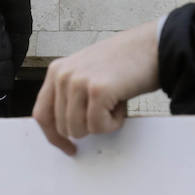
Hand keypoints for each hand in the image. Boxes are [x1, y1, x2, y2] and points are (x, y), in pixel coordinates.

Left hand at [33, 21, 161, 154]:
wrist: (153, 45)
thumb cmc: (125, 63)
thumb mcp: (87, 73)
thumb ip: (71, 95)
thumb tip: (65, 129)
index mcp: (57, 71)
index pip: (42, 114)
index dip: (53, 137)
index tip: (68, 148)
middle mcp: (63, 75)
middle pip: (63, 127)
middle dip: (87, 127)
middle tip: (107, 108)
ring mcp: (78, 82)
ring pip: (79, 130)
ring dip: (102, 124)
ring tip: (114, 102)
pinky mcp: (97, 90)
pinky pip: (98, 127)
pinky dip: (114, 123)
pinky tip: (121, 103)